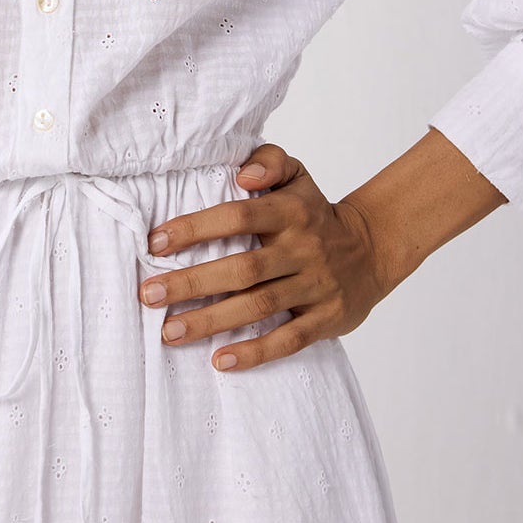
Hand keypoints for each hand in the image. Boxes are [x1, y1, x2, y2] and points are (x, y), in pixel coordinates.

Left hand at [137, 142, 388, 371]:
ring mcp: (315, 286)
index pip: (238, 215)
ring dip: (212, 321)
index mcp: (290, 212)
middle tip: (148, 294)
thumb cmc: (316, 213)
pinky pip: (288, 339)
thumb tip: (242, 172)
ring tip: (170, 332)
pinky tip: (220, 361)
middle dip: (191, 283)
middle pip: (242, 268)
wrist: (373, 250)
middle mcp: (302, 249)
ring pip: (259, 306)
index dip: (196, 228)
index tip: (156, 243)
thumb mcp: (298, 176)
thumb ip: (269, 161)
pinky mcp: (326, 319)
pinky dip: (255, 353)